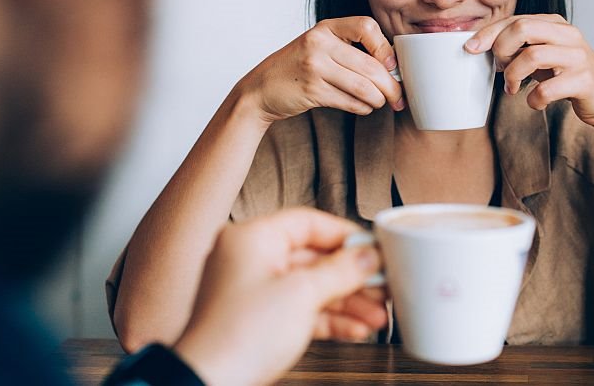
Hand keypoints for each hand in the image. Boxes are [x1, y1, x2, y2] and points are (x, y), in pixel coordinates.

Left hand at [173, 209, 386, 385]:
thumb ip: (341, 270)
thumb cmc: (238, 336)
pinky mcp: (259, 321)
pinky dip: (328, 318)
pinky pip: (301, 310)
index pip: (307, 223)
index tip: (374, 247)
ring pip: (311, 287)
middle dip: (352, 276)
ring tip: (377, 314)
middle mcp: (249, 259)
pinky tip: (356, 329)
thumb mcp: (301, 294)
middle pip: (313, 257)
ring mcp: (253, 291)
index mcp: (251, 239)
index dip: (345, 235)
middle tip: (382, 283)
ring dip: (346, 301)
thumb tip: (367, 255)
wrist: (211, 384)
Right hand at [240, 17, 403, 124]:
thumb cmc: (298, 67)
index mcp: (326, 28)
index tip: (392, 65)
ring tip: (381, 103)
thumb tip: (393, 66)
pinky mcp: (312, 91)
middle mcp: (319, 43)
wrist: (261, 88)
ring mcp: (314, 67)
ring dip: (378, 99)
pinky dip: (363, 107)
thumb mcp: (320, 46)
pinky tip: (364, 107)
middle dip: (391, 86)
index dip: (385, 47)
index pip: (366, 26)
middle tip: (398, 97)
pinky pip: (350, 102)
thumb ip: (350, 49)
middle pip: (370, 65)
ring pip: (363, 86)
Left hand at [465, 14, 593, 130]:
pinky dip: (533, 99)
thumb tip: (479, 44)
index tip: (470, 48)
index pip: (515, 19)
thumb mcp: (544, 54)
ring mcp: (578, 57)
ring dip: (513, 76)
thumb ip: (520, 45)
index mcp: (556, 24)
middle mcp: (569, 35)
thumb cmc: (567, 76)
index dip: (488, 33)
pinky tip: (535, 102)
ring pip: (532, 56)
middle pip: (522, 28)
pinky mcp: (585, 81)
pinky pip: (547, 89)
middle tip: (499, 70)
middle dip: (501, 50)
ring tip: (512, 89)